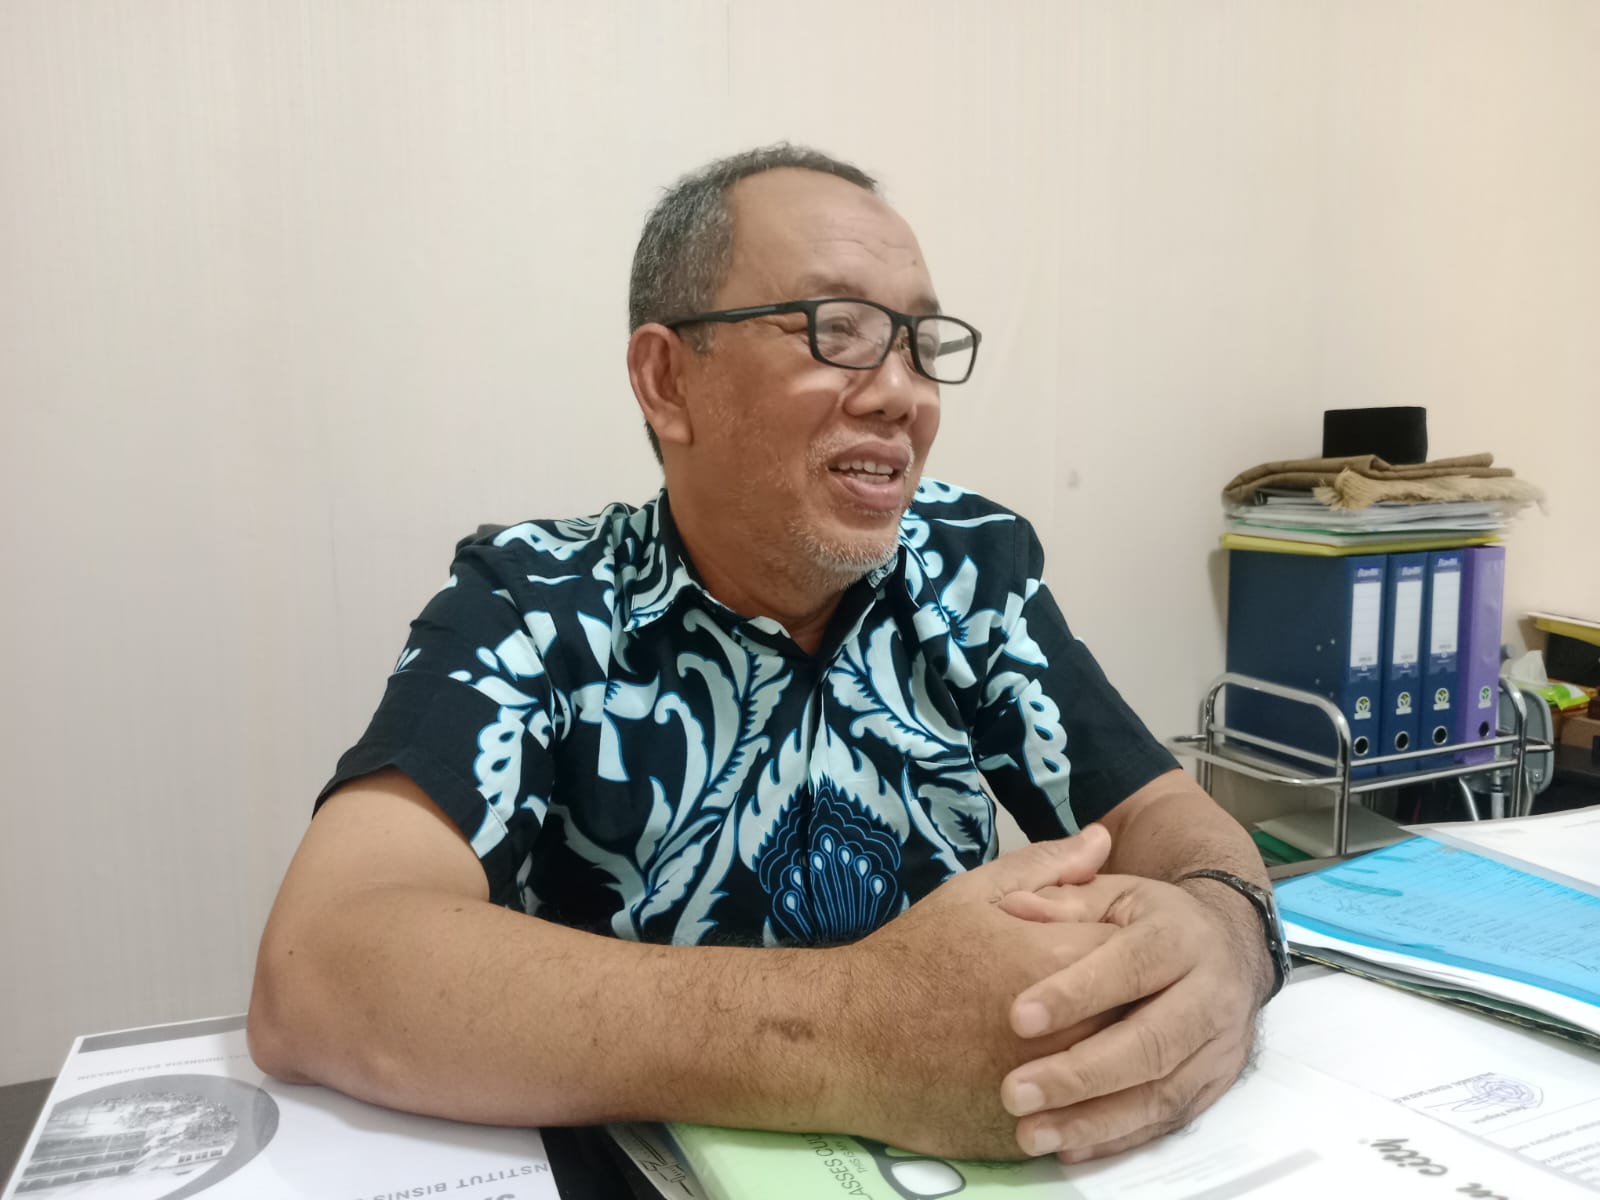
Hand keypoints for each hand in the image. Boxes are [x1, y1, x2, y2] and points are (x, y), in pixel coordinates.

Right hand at [829, 827, 1121, 1158]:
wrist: (851, 1036)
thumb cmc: (911, 958)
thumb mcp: (974, 893)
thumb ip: (1048, 865)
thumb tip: (1102, 839)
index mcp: (1057, 959)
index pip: (1138, 950)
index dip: (1134, 945)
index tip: (1117, 944)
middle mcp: (1066, 1027)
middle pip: (1142, 1015)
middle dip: (1138, 1001)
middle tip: (1116, 991)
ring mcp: (1050, 1085)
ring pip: (1121, 1075)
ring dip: (1118, 1055)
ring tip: (1095, 1034)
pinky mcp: (1031, 1130)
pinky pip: (1086, 1120)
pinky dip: (1088, 1102)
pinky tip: (1071, 1081)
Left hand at [994, 873, 1264, 1161]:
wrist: (1228, 944)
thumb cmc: (1149, 920)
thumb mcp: (1112, 892)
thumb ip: (1062, 900)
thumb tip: (1014, 907)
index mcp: (1180, 935)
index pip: (1130, 966)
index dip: (1075, 993)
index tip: (1017, 1018)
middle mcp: (1211, 992)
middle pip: (1151, 1043)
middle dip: (1079, 1074)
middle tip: (1013, 1094)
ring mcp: (1221, 1045)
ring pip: (1163, 1093)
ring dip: (1094, 1121)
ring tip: (1031, 1134)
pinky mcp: (1219, 1084)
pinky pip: (1170, 1122)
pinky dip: (1119, 1139)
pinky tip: (1069, 1148)